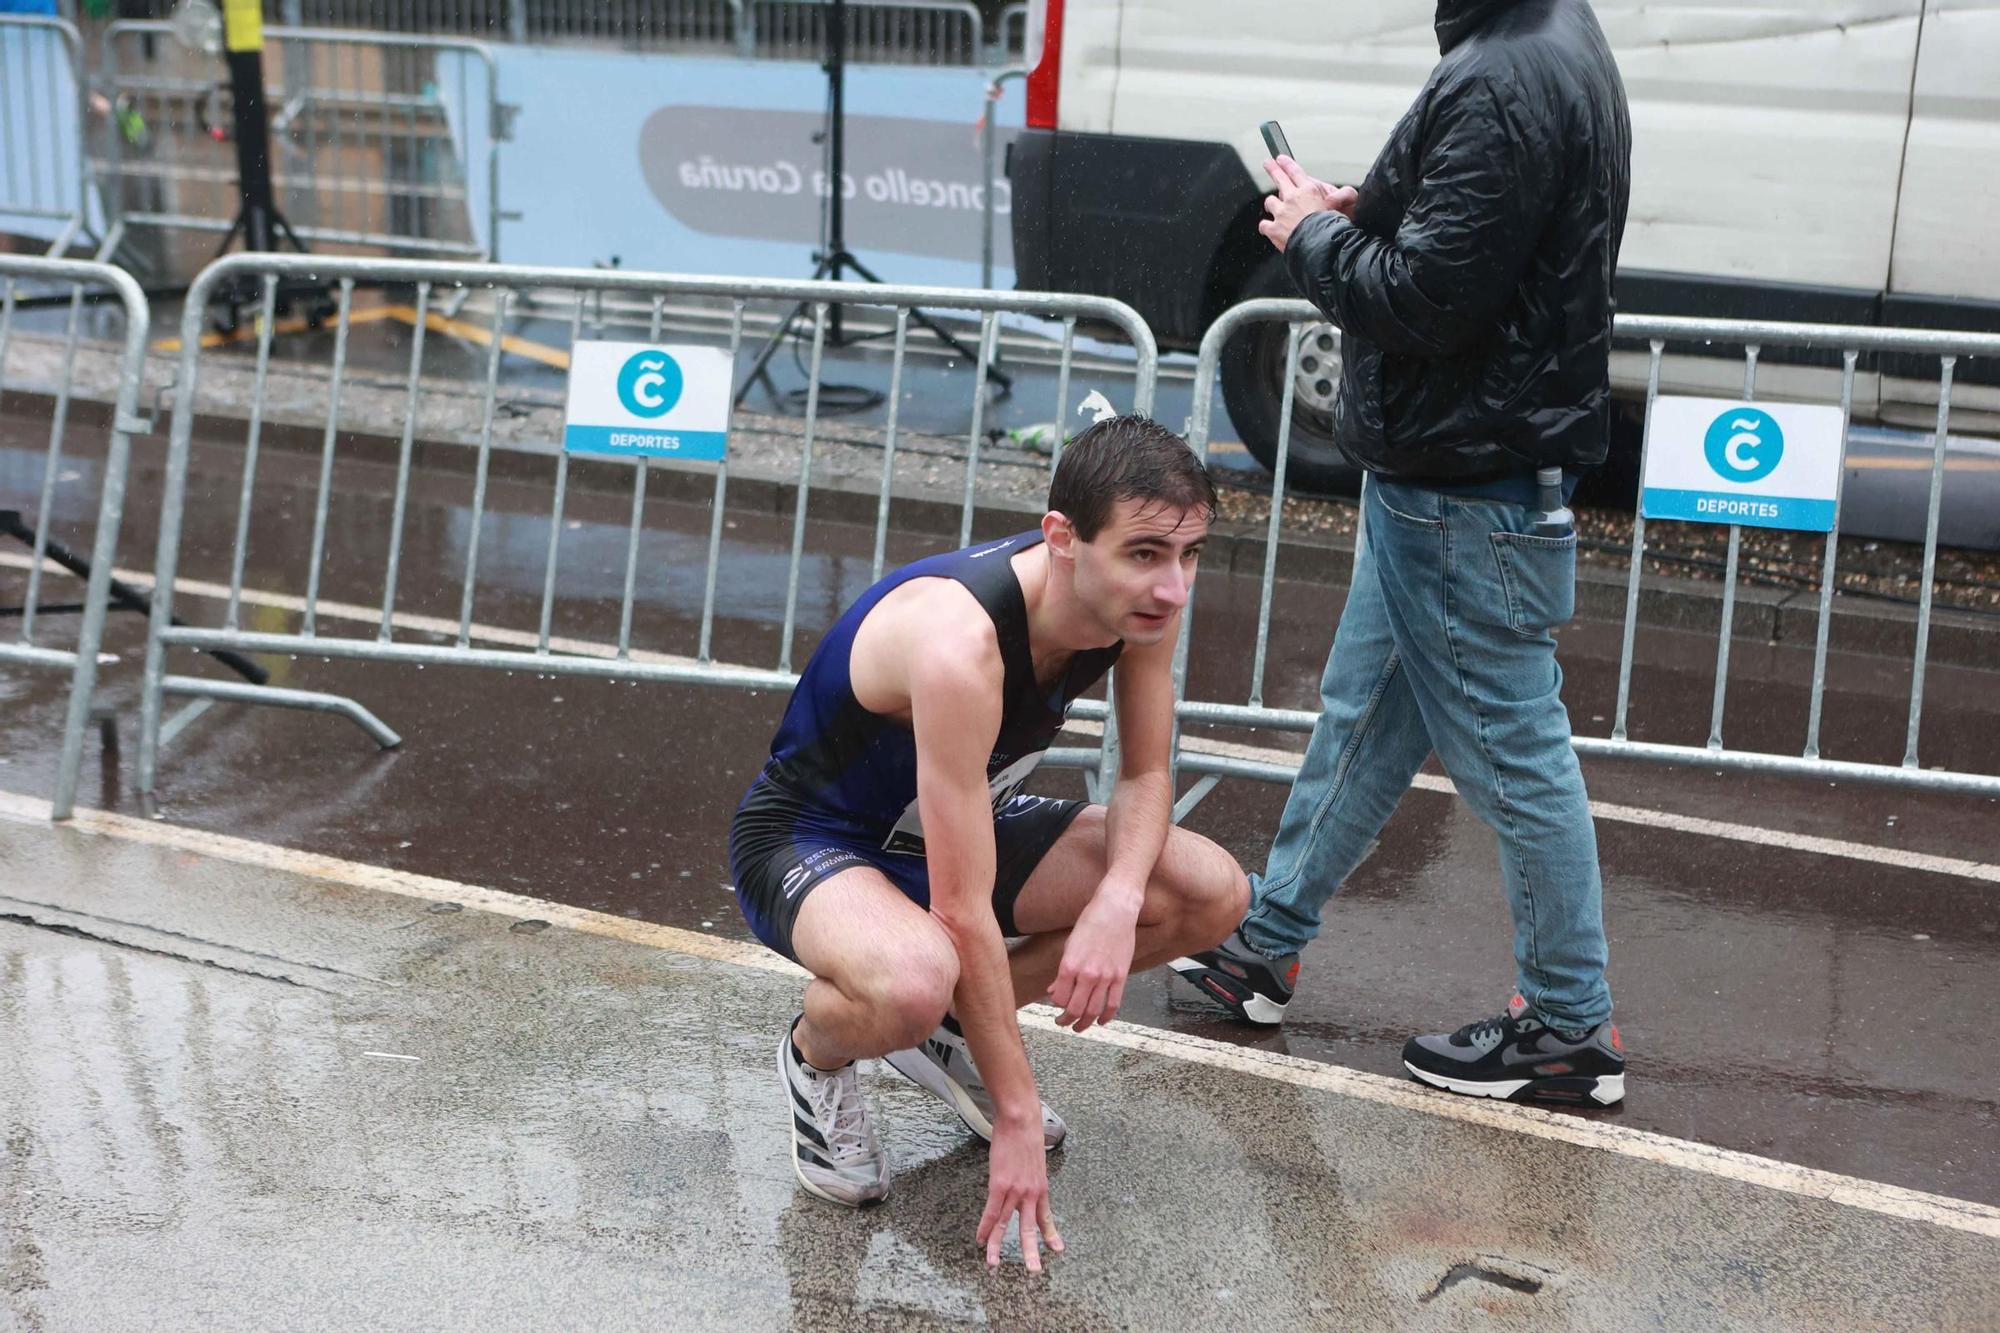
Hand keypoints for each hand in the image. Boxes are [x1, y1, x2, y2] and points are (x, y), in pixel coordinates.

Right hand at [977, 1117, 1063, 1269]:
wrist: (1021, 1120)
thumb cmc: (1027, 1134)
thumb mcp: (1035, 1160)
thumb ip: (1031, 1176)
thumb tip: (1025, 1179)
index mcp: (1040, 1188)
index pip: (1046, 1217)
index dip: (1050, 1234)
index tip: (1057, 1249)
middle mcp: (1030, 1193)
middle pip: (1029, 1228)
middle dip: (1030, 1251)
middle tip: (1033, 1271)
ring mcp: (1015, 1190)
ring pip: (1005, 1224)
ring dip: (998, 1246)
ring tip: (993, 1264)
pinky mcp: (999, 1185)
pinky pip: (991, 1212)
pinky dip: (984, 1227)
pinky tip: (980, 1239)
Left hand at [1049, 891, 1137, 1030]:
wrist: (1116, 909)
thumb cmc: (1091, 922)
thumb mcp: (1070, 945)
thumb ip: (1062, 971)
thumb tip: (1053, 989)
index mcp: (1070, 965)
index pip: (1059, 998)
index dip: (1056, 1005)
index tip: (1056, 1006)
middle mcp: (1087, 973)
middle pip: (1075, 1009)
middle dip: (1067, 1020)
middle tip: (1063, 1022)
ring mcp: (1106, 976)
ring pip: (1094, 1011)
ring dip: (1084, 1023)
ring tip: (1079, 1026)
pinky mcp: (1121, 976)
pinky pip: (1113, 1004)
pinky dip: (1106, 1017)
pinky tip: (1101, 1021)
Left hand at [1258, 155, 1358, 252]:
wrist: (1321, 247)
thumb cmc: (1333, 229)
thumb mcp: (1342, 206)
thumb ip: (1337, 198)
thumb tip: (1331, 199)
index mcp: (1309, 190)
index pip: (1295, 172)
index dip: (1286, 164)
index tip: (1280, 159)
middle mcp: (1293, 198)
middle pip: (1279, 179)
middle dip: (1272, 169)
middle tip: (1267, 164)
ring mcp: (1281, 213)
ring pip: (1270, 202)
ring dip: (1272, 205)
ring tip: (1273, 207)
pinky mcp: (1274, 229)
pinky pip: (1264, 224)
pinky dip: (1267, 227)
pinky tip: (1269, 229)